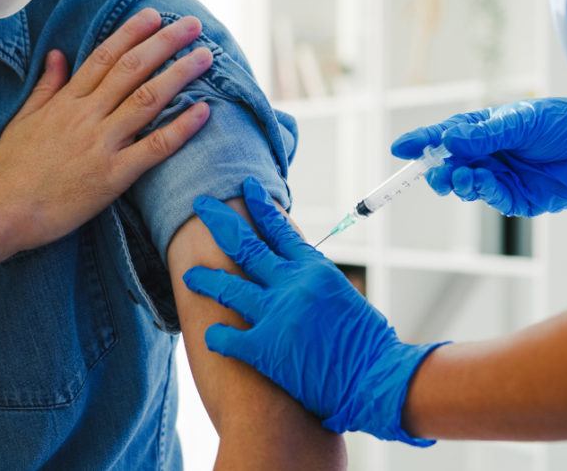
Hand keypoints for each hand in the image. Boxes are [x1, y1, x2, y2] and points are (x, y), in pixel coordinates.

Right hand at [0, 8, 211, 252]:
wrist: (3, 212)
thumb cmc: (12, 169)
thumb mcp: (24, 120)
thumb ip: (46, 86)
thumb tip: (57, 54)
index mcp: (66, 102)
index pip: (104, 57)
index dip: (132, 33)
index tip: (155, 16)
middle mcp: (87, 116)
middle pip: (132, 69)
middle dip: (164, 43)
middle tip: (192, 25)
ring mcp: (102, 144)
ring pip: (147, 100)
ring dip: (179, 75)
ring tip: (206, 57)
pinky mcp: (114, 175)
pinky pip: (154, 147)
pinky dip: (181, 128)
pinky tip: (204, 110)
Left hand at [183, 177, 447, 445]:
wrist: (375, 377)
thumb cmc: (368, 341)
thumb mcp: (344, 295)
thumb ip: (314, 280)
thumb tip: (296, 271)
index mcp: (314, 269)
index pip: (279, 228)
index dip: (259, 207)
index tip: (245, 188)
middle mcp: (292, 284)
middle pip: (245, 245)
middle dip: (219, 221)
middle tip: (200, 205)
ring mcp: (276, 314)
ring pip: (228, 286)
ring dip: (206, 279)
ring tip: (190, 275)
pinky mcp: (265, 348)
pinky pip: (227, 336)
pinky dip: (217, 335)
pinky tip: (210, 335)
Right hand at [391, 98, 566, 216]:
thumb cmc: (564, 123)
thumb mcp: (520, 121)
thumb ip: (483, 135)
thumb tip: (448, 140)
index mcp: (484, 129)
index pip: (444, 136)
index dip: (421, 142)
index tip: (399, 149)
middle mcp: (487, 154)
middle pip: (449, 165)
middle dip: (437, 170)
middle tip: (433, 173)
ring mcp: (499, 177)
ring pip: (465, 185)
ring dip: (458, 182)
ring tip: (461, 176)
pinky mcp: (515, 198)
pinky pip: (490, 198)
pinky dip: (482, 190)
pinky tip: (483, 180)